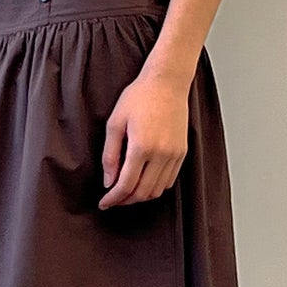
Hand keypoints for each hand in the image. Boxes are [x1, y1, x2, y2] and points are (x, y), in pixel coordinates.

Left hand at [99, 68, 189, 206]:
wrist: (167, 83)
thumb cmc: (139, 97)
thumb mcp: (115, 123)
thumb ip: (110, 155)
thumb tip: (108, 181)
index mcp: (142, 146)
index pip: (126, 185)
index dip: (113, 198)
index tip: (104, 203)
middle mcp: (161, 154)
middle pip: (143, 192)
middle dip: (126, 200)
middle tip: (113, 199)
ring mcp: (174, 154)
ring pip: (158, 190)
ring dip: (141, 196)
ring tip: (127, 192)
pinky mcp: (182, 152)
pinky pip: (169, 180)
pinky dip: (156, 187)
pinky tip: (144, 181)